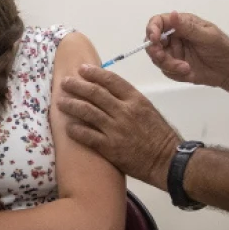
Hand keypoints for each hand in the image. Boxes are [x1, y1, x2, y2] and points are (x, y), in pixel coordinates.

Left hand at [57, 65, 180, 189]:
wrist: (168, 161)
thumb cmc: (160, 135)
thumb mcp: (148, 110)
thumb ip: (129, 101)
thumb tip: (108, 92)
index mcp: (136, 99)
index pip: (111, 80)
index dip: (94, 73)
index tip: (82, 69)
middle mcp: (124, 111)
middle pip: (95, 93)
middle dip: (77, 86)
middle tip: (65, 82)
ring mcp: (116, 129)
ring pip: (87, 111)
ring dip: (71, 105)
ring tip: (60, 102)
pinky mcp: (110, 147)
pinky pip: (87, 135)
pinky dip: (76, 130)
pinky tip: (68, 127)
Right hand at [145, 11, 228, 88]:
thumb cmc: (222, 49)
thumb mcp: (207, 36)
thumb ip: (188, 28)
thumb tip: (172, 13)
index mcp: (182, 24)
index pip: (159, 22)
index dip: (152, 29)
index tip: (154, 39)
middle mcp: (174, 37)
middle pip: (152, 42)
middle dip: (156, 51)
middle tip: (163, 57)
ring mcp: (173, 52)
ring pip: (157, 58)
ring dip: (169, 64)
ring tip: (185, 68)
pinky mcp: (174, 67)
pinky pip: (165, 70)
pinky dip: (175, 73)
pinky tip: (189, 72)